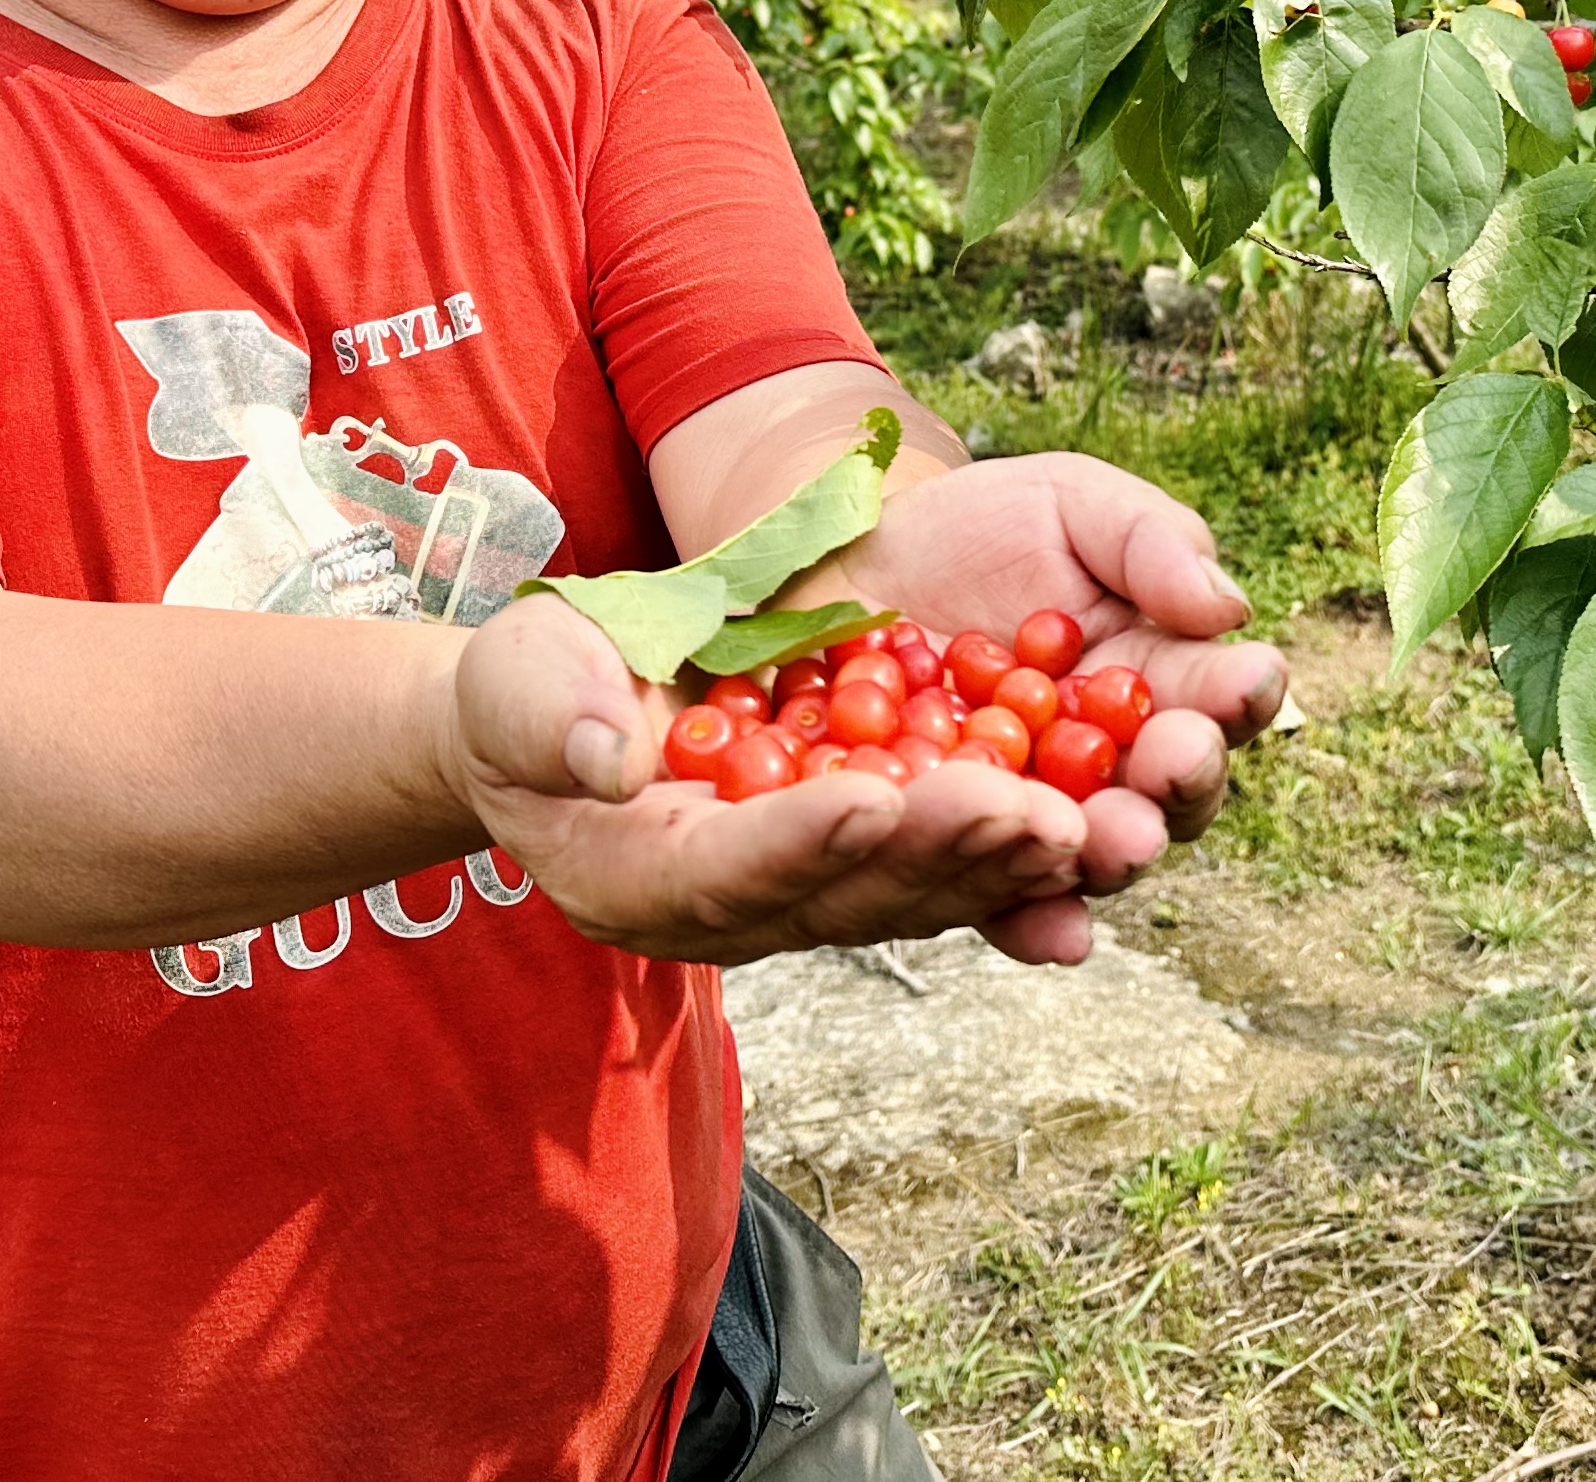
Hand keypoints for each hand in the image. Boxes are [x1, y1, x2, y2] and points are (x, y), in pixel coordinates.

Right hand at [443, 593, 1109, 966]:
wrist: (567, 714)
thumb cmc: (527, 692)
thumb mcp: (518, 682)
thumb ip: (552, 712)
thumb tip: (607, 753)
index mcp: (631, 879)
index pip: (725, 871)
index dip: (801, 839)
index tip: (875, 797)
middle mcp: (726, 913)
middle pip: (841, 897)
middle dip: (937, 856)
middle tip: (1028, 814)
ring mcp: (793, 899)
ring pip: (905, 896)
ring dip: (993, 864)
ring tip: (1077, 823)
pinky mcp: (847, 870)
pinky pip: (931, 875)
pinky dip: (1001, 856)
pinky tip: (1077, 822)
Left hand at [831, 451, 1288, 948]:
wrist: (853, 563)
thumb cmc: (981, 531)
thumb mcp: (1071, 504)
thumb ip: (1151, 545)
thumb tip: (1227, 607)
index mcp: (1158, 681)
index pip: (1218, 697)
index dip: (1240, 694)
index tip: (1247, 678)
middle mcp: (1111, 766)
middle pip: (1166, 796)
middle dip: (1177, 783)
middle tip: (1173, 761)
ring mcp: (1033, 815)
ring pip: (1088, 855)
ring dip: (1109, 853)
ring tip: (1116, 839)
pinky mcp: (954, 848)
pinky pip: (994, 899)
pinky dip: (1028, 923)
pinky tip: (1056, 935)